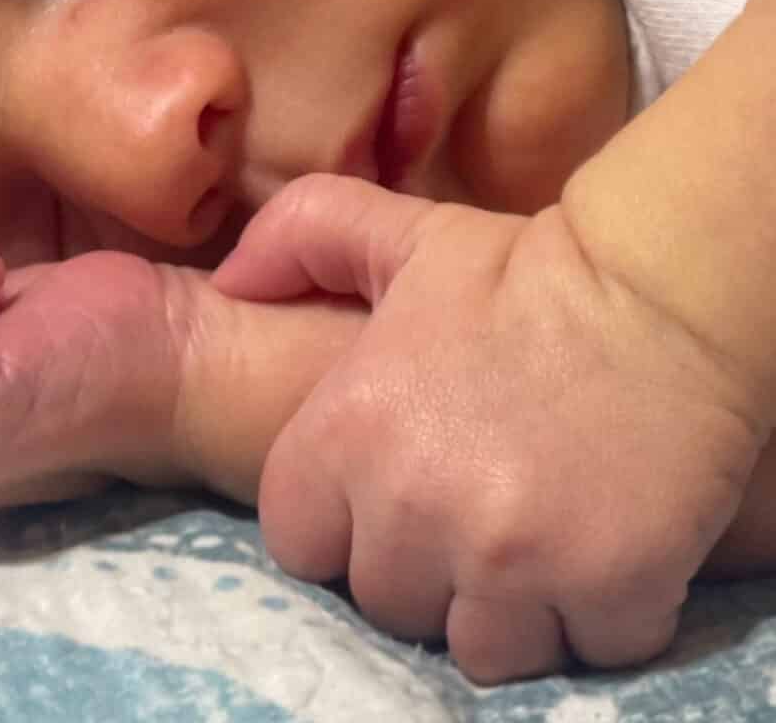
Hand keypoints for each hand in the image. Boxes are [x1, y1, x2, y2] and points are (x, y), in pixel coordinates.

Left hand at [211, 175, 767, 683]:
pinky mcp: (604, 590)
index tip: (385, 492)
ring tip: (531, 537)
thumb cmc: (517, 267)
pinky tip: (598, 547)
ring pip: (475, 648)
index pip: (296, 544)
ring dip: (501, 608)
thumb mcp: (393, 234)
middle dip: (420, 566)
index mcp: (346, 435)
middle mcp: (413, 510)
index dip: (339, 522)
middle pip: (385, 602)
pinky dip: (591, 616)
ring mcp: (509, 561)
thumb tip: (229, 284)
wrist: (657, 291)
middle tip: (469, 506)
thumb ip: (297, 239)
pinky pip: (577, 652)